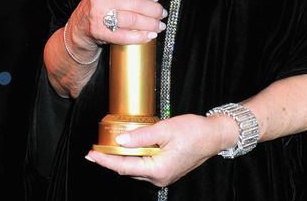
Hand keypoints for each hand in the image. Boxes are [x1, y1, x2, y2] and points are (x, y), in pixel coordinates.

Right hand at [68, 0, 166, 57]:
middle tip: (161, 13)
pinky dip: (140, 36)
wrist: (80, 26)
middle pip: (134, 3)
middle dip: (153, 9)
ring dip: (150, 24)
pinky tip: (150, 35)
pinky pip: (124, 36)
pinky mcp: (100, 33)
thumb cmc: (101, 3)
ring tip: (159, 25)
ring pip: (132, 19)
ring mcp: (98, 16)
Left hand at [86, 113, 230, 186]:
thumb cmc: (194, 131)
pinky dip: (135, 158)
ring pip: (136, 169)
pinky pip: (145, 166)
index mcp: (158, 169)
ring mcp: (164, 176)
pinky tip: (129, 148)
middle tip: (95, 150)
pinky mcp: (167, 171)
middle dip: (111, 160)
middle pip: (128, 170)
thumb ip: (141, 136)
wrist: (215, 136)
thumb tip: (120, 140)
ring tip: (107, 148)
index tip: (91, 154)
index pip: (124, 167)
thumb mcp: (165, 128)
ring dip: (122, 159)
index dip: (105, 160)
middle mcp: (159, 178)